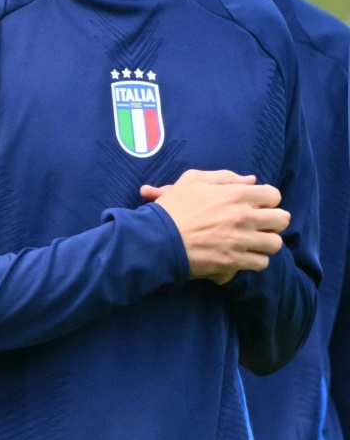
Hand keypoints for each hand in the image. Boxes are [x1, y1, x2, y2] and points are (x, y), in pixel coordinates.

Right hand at [141, 169, 287, 285]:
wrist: (157, 239)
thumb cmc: (173, 208)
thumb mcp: (193, 180)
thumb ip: (224, 177)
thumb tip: (251, 180)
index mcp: (237, 194)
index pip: (274, 195)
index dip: (267, 200)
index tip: (255, 206)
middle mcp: (245, 217)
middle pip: (282, 220)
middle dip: (272, 222)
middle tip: (258, 226)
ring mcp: (241, 240)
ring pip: (275, 243)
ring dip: (265, 243)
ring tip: (252, 243)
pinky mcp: (235, 261)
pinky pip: (262, 263)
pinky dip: (254, 261)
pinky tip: (243, 257)